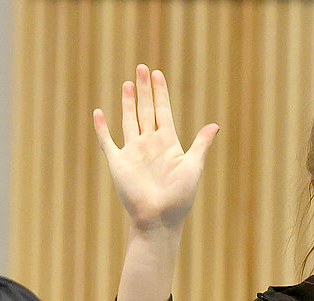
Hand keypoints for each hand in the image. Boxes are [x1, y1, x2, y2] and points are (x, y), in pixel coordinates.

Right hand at [92, 64, 219, 232]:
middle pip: (146, 110)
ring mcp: (133, 152)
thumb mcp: (193, 167)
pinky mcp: (118, 163)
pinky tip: (98, 114)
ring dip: (128, 103)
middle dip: (144, 89)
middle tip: (142, 69)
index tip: (158, 74)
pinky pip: (108, 142)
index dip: (161, 92)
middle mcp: (150, 144)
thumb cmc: (180, 198)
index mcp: (168, 143)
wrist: (159, 219)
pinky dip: (102, 129)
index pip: (163, 111)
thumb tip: (214, 125)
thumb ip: (201, 145)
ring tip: (127, 84)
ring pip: (129, 121)